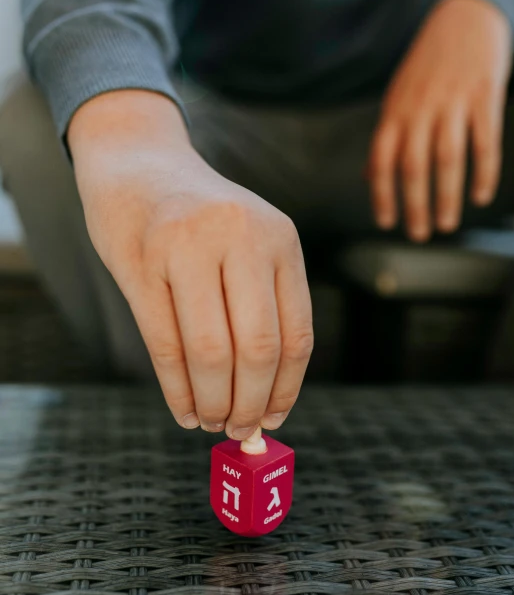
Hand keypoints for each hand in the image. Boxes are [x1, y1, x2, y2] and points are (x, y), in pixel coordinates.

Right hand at [69, 90, 312, 437]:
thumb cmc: (199, 217)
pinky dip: (177, 390)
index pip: (296, 333)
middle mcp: (240, 238)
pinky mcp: (142, 263)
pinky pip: (165, 345)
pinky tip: (184, 410)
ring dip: (213, 403)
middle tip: (240, 430)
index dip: (287, 389)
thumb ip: (262, 305)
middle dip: (250, 405)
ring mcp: (188, 247)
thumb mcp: (249, 242)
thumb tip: (268, 396)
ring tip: (211, 422)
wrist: (137, 164)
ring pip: (211, 353)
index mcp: (279, 238)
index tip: (275, 420)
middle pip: (257, 349)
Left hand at [369, 0, 511, 240]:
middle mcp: (420, 109)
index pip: (381, 160)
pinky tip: (480, 195)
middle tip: (418, 235)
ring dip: (446, 196)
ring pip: (447, 158)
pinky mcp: (484, 96)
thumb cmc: (427, 65)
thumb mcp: (398, 96)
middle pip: (413, 166)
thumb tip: (367, 174)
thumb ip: (386, 136)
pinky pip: (484, 141)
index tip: (385, 223)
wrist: (466, 17)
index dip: (381, 194)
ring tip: (447, 224)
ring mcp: (452, 102)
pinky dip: (483, 172)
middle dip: (414, 205)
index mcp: (395, 111)